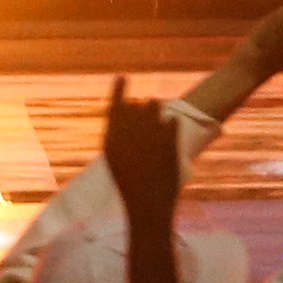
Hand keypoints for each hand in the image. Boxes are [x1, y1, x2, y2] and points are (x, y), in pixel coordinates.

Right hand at [101, 78, 179, 233]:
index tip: (123, 76)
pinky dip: (170, 127)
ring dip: (156, 113)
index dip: (119, 89)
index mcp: (111, 138)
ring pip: (155, 107)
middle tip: (145, 128)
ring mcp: (149, 135)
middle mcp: (129, 132)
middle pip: (137, 105)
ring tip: (154, 131)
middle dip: (142, 111)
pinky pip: (171, 121)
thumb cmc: (129, 185)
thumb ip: (121, 133)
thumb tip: (129, 108)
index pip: (115, 105)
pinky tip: (167, 137)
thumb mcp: (117, 159)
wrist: (147, 206)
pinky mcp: (168, 140)